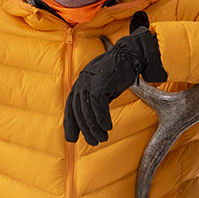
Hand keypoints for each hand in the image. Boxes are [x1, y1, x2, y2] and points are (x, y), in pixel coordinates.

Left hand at [63, 11, 167, 144]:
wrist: (128, 55)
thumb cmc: (117, 73)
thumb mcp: (103, 89)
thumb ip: (95, 102)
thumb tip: (93, 120)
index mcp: (79, 85)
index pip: (71, 108)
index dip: (71, 125)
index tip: (72, 139)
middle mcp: (81, 83)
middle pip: (78, 112)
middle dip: (85, 129)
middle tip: (93, 142)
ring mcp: (89, 82)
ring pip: (88, 110)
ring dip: (95, 127)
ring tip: (102, 138)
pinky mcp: (100, 83)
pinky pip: (98, 105)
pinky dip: (102, 118)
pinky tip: (107, 127)